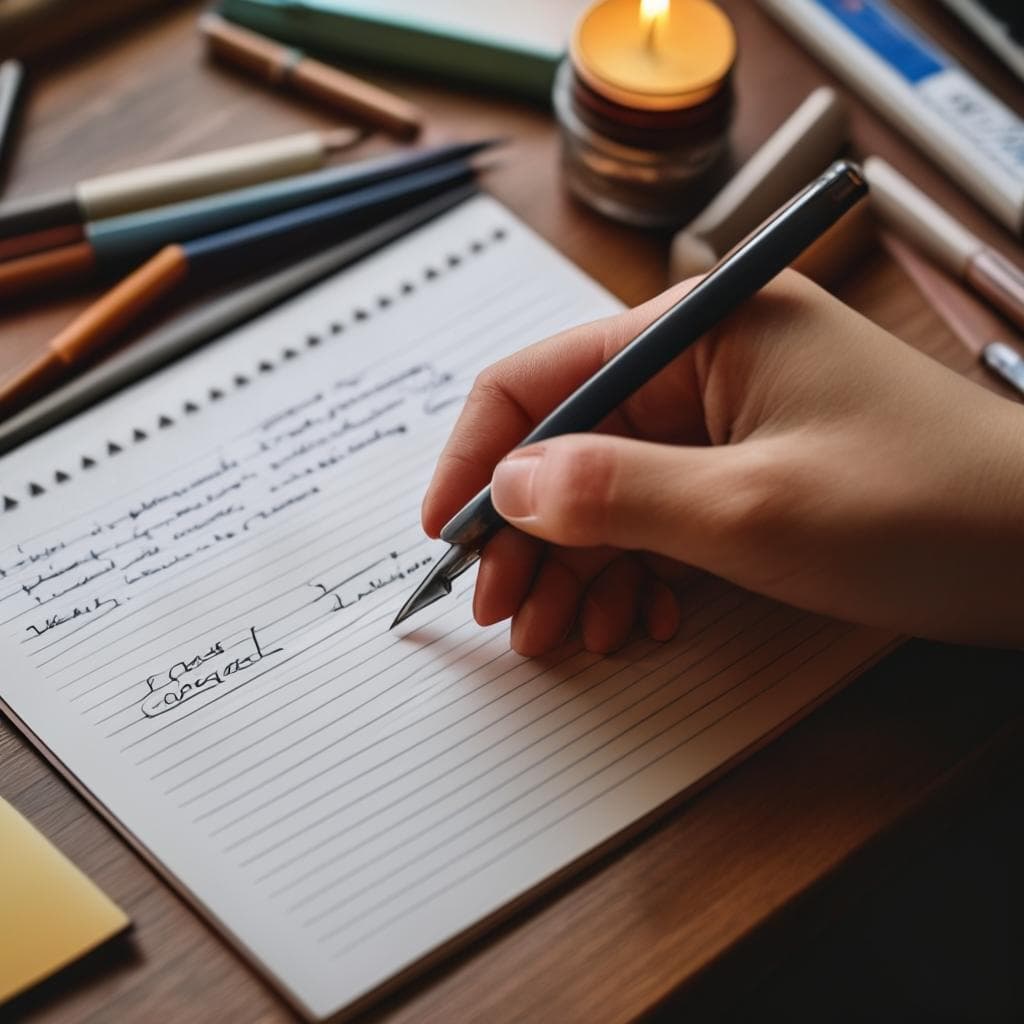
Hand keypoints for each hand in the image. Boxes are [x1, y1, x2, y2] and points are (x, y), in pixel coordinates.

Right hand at [422, 271, 1023, 654]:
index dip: (480, 458)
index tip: (446, 537)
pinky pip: (656, 520)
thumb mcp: (749, 506)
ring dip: (574, 567)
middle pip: (567, 445)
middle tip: (502, 613)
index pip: (541, 378)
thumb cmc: (925, 507)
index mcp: (695, 329)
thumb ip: (614, 491)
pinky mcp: (743, 476)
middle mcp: (699, 365)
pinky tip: (628, 622)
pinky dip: (631, 575)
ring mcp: (722, 424)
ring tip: (558, 636)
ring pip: (607, 493)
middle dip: (528, 535)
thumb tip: (510, 488)